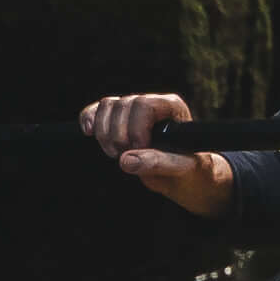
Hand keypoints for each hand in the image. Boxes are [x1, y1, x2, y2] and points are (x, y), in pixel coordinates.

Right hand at [81, 92, 229, 214]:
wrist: (184, 177)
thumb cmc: (190, 171)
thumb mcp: (180, 169)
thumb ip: (157, 163)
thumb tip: (126, 160)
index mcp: (172, 107)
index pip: (144, 105)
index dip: (136, 129)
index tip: (139, 149)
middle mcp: (153, 103)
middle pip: (122, 105)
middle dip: (119, 135)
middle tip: (126, 157)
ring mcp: (134, 110)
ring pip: (108, 106)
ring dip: (104, 132)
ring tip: (115, 154)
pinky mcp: (119, 120)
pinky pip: (98, 110)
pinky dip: (89, 119)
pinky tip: (88, 132)